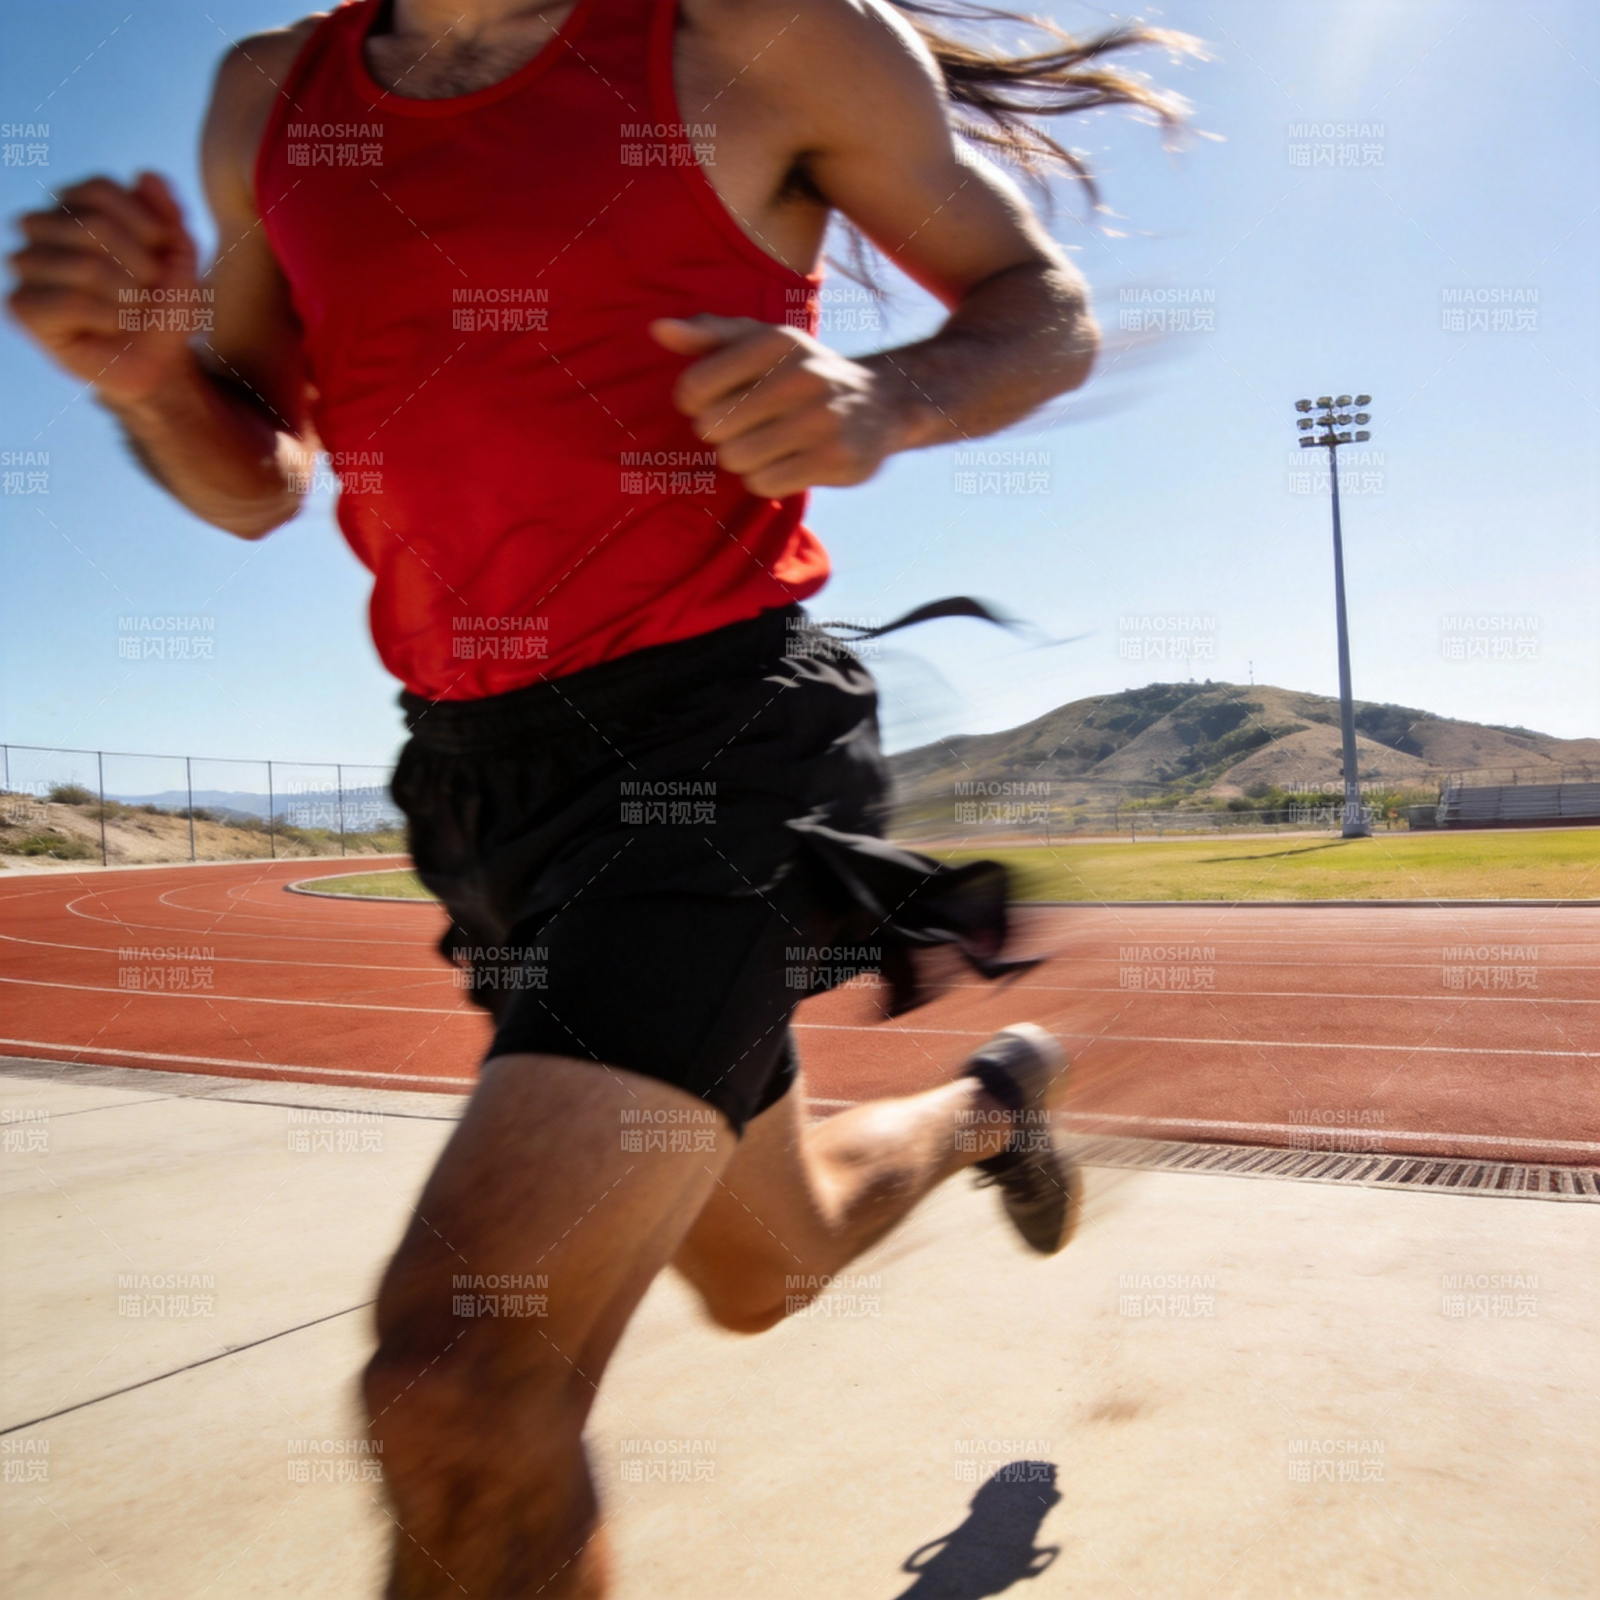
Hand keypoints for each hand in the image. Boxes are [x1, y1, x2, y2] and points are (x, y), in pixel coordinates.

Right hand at [7, 172, 202, 406]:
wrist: (161, 363)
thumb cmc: (164, 306)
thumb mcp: (179, 256)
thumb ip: (168, 213)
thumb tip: (146, 174)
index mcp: (71, 206)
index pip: (99, 189)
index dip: (145, 225)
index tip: (163, 255)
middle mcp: (39, 229)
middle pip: (93, 225)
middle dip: (140, 266)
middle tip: (146, 293)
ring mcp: (25, 266)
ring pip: (85, 265)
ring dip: (127, 297)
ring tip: (129, 311)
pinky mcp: (21, 308)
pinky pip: (70, 302)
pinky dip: (108, 319)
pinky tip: (110, 328)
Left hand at [649, 314, 911, 497]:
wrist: (884, 403)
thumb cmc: (803, 372)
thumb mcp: (762, 342)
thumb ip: (708, 335)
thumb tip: (657, 330)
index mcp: (776, 342)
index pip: (694, 387)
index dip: (694, 404)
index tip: (715, 402)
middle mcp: (801, 376)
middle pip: (712, 429)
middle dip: (722, 434)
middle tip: (749, 426)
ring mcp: (822, 420)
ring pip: (737, 459)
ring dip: (744, 459)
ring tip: (769, 444)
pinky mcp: (836, 460)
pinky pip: (765, 483)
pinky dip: (766, 479)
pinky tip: (788, 462)